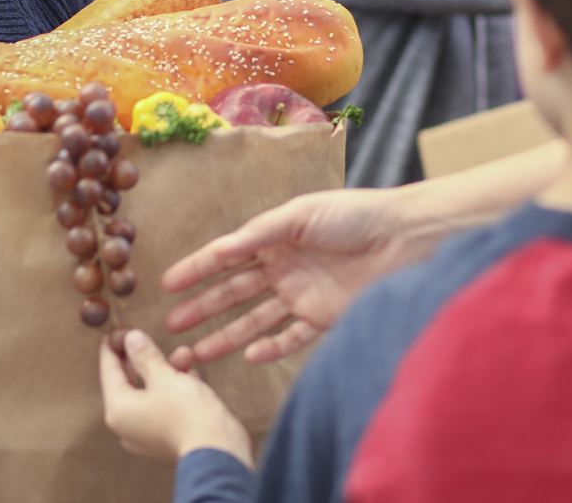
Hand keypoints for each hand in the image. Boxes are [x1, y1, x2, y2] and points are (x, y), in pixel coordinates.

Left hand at [99, 330, 252, 466]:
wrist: (217, 450)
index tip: (115, 330)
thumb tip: (131, 338)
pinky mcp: (167, 435)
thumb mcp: (164, 376)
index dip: (113, 347)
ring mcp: (147, 432)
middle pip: (131, 382)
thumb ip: (145, 356)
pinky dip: (176, 388)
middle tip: (149, 336)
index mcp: (119, 410)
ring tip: (186, 354)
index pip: (109, 372)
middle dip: (147, 358)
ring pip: (152, 391)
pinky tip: (192, 375)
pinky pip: (165, 404)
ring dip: (167, 370)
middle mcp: (128, 424)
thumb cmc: (187, 414)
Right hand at [158, 186, 426, 365]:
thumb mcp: (302, 214)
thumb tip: (221, 248)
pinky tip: (248, 356)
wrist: (406, 238)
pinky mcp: (325, 317)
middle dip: (202, 308)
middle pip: (234, 292)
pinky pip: (291, 337)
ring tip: (194, 353)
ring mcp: (303, 294)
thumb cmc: (356, 215)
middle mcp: (284, 266)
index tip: (166, 284)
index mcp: (276, 237)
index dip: (197, 269)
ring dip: (225, 336)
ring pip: (255, 320)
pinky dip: (270, 348)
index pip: (227, 256)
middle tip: (170, 325)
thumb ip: (261, 233)